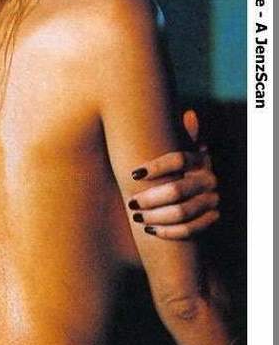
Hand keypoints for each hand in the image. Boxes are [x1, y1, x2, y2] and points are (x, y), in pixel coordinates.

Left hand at [128, 110, 219, 239]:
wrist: (185, 203)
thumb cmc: (172, 173)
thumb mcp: (171, 157)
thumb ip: (172, 137)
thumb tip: (187, 112)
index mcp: (200, 159)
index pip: (179, 159)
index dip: (156, 167)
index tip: (133, 174)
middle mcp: (210, 179)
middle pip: (178, 189)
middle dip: (150, 198)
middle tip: (131, 202)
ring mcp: (213, 200)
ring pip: (182, 212)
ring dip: (155, 216)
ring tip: (135, 217)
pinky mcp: (211, 219)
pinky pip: (189, 230)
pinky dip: (167, 232)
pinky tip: (149, 230)